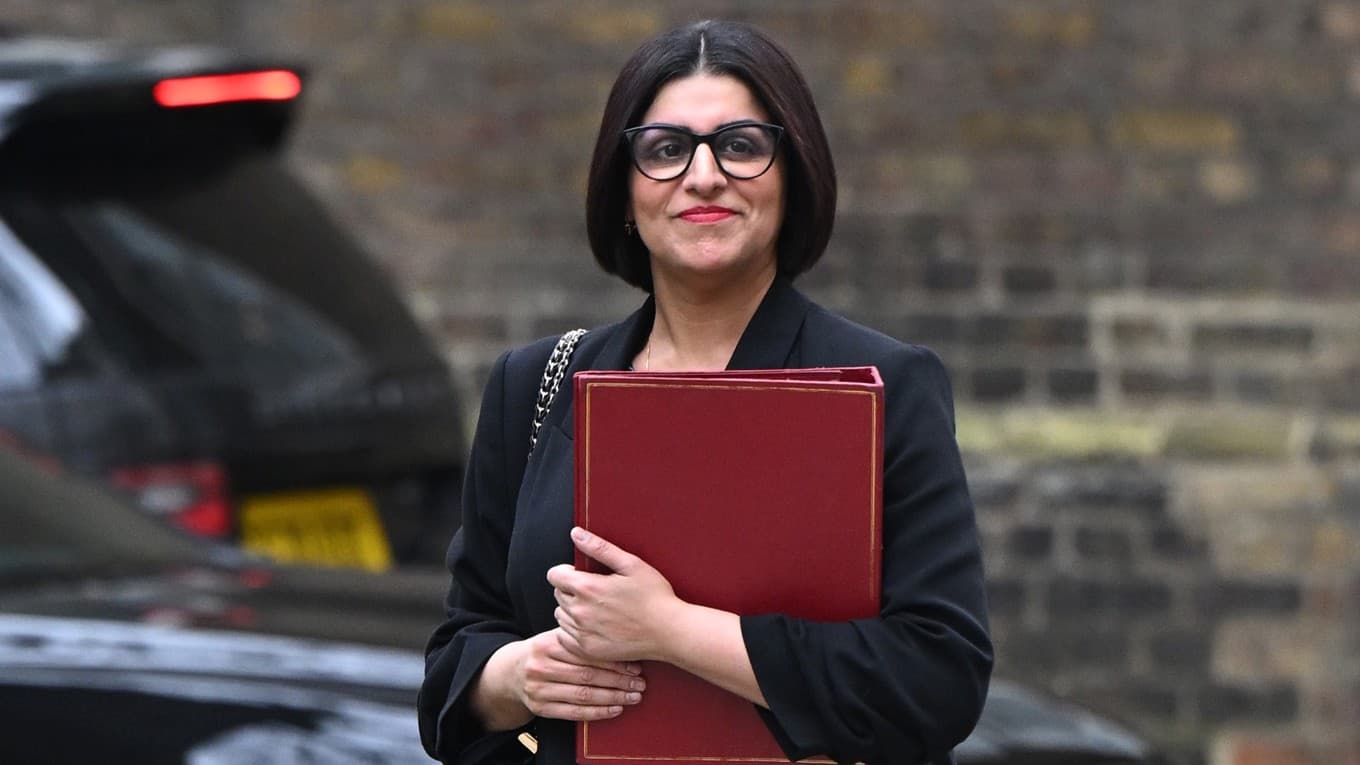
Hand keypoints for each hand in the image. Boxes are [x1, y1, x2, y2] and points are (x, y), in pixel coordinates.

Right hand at [491, 628, 645, 723]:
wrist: (509, 673)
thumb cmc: (543, 652)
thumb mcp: (554, 637)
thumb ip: (578, 636)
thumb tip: (621, 639)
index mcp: (547, 644)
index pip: (586, 654)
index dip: (614, 661)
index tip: (636, 665)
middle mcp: (541, 667)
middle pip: (587, 675)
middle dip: (618, 681)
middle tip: (640, 683)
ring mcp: (539, 689)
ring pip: (583, 695)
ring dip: (613, 698)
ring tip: (633, 696)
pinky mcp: (540, 708)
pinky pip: (573, 713)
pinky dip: (597, 713)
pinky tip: (615, 709)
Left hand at [547, 526, 682, 663]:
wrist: (669, 631)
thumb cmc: (654, 597)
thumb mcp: (631, 564)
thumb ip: (599, 547)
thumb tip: (576, 534)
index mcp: (588, 587)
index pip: (554, 575)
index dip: (567, 572)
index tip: (581, 574)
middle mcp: (580, 611)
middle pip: (557, 595)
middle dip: (571, 589)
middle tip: (596, 591)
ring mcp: (583, 633)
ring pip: (561, 616)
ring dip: (572, 610)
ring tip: (597, 609)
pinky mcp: (588, 650)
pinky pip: (566, 637)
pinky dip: (575, 630)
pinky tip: (594, 626)